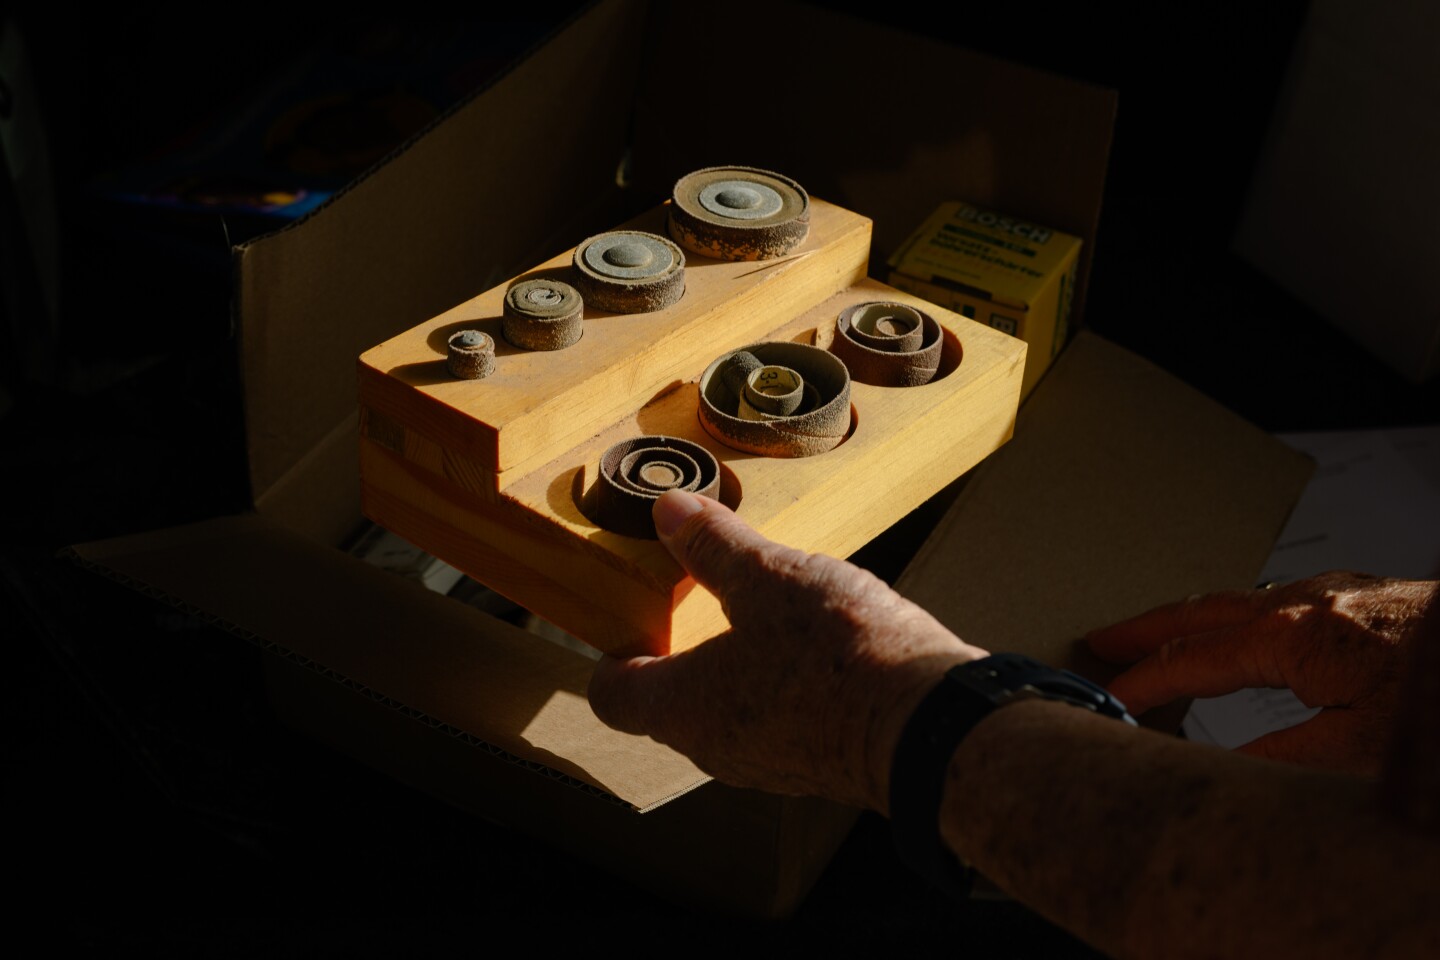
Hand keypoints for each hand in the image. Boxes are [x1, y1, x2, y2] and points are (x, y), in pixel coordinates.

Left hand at [587, 489, 986, 811]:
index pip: (612, 695)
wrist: (928, 725)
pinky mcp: (818, 767)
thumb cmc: (837, 655)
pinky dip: (785, 690)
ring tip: (770, 619)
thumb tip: (668, 511)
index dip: (613, 656)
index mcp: (682, 707)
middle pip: (671, 705)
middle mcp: (715, 748)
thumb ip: (713, 546)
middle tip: (702, 604)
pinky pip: (781, 726)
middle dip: (683, 654)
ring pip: (729, 715)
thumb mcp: (768, 577)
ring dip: (740, 671)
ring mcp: (768, 765)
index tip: (630, 620)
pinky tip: (820, 651)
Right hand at [1085, 571, 1437, 775]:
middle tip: (1103, 639)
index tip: (1112, 700)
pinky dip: (1237, 617)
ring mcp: (1335, 595)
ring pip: (1239, 602)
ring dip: (1192, 620)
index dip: (1145, 684)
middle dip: (1147, 628)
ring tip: (1162, 635)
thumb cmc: (1437, 693)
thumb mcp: (1359, 747)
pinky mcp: (1363, 598)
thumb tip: (1223, 766)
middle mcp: (1307, 605)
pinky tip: (1249, 632)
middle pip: (1202, 613)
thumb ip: (1280, 755)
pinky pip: (1275, 600)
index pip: (1193, 662)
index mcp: (1294, 637)